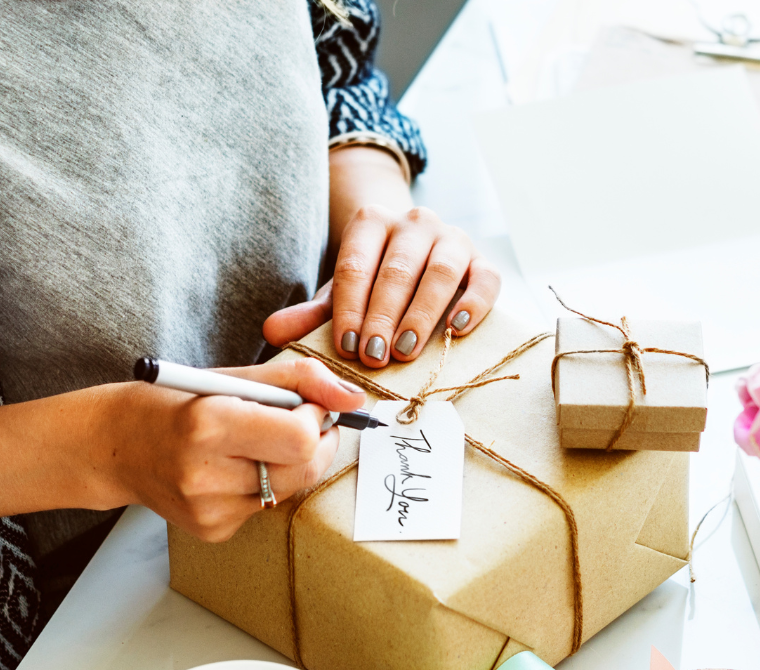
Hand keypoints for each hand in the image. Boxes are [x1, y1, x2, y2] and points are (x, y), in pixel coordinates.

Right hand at [0, 359, 363, 539]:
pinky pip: (266, 508)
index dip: (315, 420)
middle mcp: (206, 474)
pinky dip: (264, 485)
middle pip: (304, 469)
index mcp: (208, 425)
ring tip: (254, 445)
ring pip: (290, 489)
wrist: (112, 447)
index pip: (300, 437)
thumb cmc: (173, 403)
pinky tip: (233, 470)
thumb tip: (355, 398)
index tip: (304, 407)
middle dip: (315, 443)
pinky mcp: (213, 531)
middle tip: (299, 424)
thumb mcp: (230, 377)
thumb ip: (299, 380)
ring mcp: (209, 510)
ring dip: (289, 465)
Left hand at [262, 205, 500, 368]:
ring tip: (406, 351)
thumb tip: (273, 331)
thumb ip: (312, 315)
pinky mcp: (483, 261)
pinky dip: (474, 303)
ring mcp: (453, 239)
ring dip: (422, 314)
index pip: (356, 265)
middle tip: (373, 356)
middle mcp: (415, 222)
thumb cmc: (374, 283)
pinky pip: (486, 279)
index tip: (346, 346)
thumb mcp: (342, 295)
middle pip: (398, 270)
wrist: (418, 257)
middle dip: (383, 317)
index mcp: (372, 223)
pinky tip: (456, 329)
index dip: (350, 308)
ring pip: (441, 272)